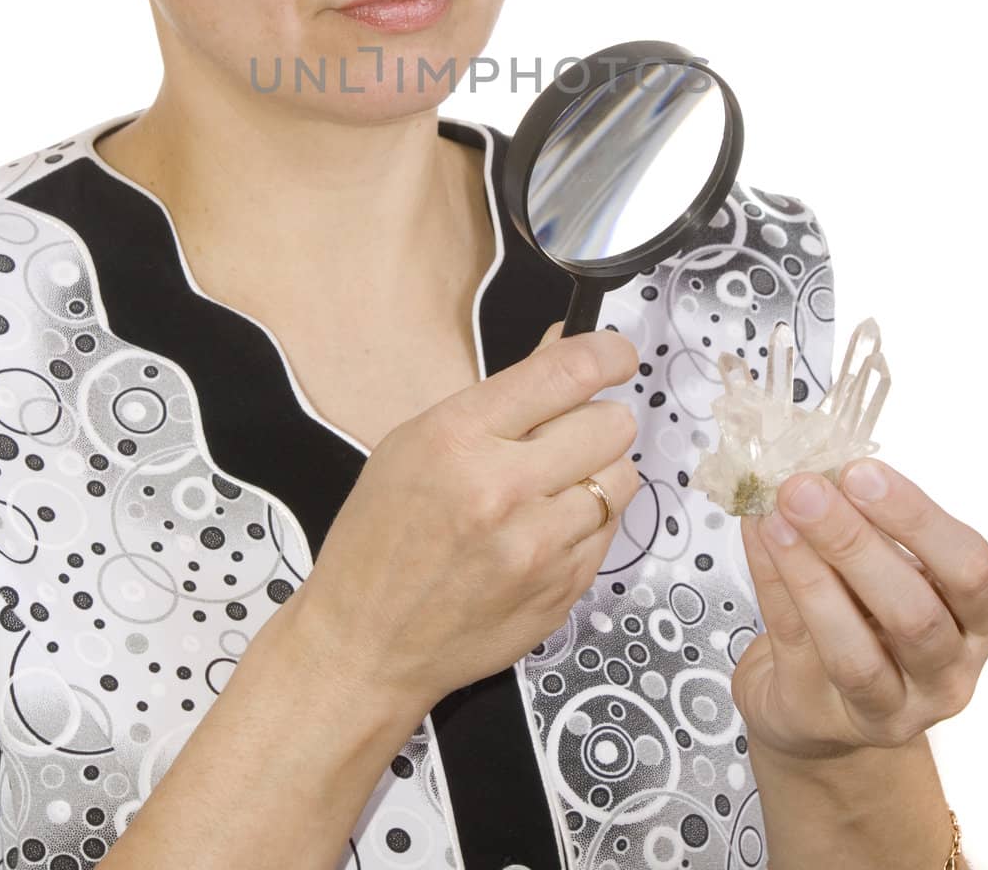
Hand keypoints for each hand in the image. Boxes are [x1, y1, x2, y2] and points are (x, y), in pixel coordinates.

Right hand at [298, 322, 642, 708]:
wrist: (366, 644)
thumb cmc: (380, 536)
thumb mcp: (416, 443)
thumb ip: (500, 398)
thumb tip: (567, 345)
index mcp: (458, 438)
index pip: (566, 373)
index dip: (606, 353)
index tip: (615, 354)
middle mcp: (503, 488)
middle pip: (611, 423)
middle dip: (594, 419)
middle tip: (567, 432)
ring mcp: (538, 547)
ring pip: (621, 477)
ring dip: (597, 472)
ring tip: (555, 485)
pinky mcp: (563, 591)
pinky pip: (610, 531)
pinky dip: (588, 522)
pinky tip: (546, 530)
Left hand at [731, 458, 987, 759]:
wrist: (821, 702)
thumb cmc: (865, 616)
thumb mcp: (886, 566)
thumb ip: (866, 521)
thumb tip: (817, 461)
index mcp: (974, 619)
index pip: (970, 570)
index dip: (917, 519)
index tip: (861, 473)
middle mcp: (945, 673)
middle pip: (913, 615)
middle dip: (854, 545)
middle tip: (804, 490)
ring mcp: (890, 708)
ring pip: (854, 652)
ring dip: (809, 577)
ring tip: (776, 518)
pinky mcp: (826, 718)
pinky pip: (796, 648)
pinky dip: (773, 585)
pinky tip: (758, 537)